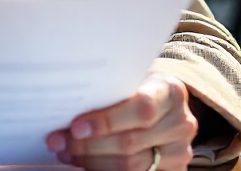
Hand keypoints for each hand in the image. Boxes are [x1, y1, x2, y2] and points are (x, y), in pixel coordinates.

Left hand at [45, 72, 196, 170]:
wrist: (165, 102)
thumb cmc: (140, 86)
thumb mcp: (131, 78)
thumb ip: (110, 90)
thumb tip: (67, 105)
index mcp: (170, 91)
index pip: (141, 109)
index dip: (106, 121)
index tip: (76, 126)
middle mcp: (181, 122)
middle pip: (130, 142)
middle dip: (88, 145)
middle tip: (59, 141)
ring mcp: (179, 150)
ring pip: (130, 165)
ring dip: (92, 161)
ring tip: (67, 151)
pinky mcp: (174, 170)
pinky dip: (103, 170)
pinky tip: (85, 162)